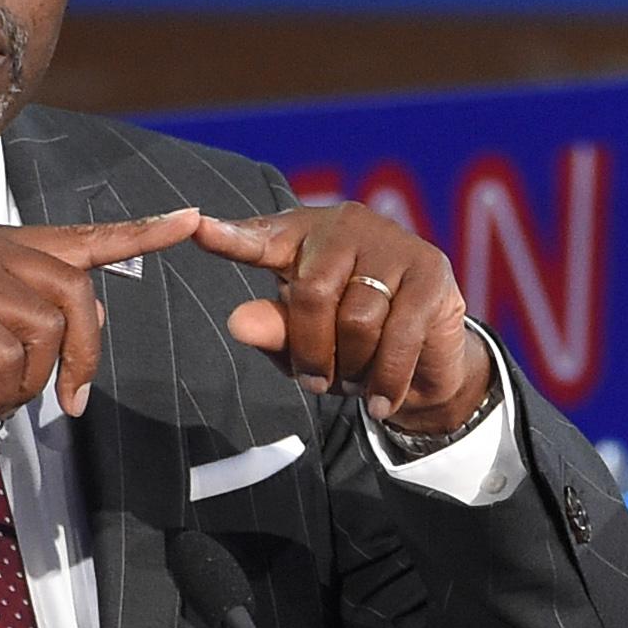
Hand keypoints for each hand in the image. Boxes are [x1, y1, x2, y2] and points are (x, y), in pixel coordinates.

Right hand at [0, 212, 199, 441]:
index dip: (137, 233)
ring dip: (30, 381)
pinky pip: (10, 354)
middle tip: (70, 401)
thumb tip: (91, 326)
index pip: (76, 237)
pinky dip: (0, 392)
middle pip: (75, 290)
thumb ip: (32, 322)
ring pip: (46, 326)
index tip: (190, 221)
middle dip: (85, 354)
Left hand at [190, 203, 491, 437]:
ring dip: (353, 368)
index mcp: (303, 235)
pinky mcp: (431, 272)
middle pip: (314, 293)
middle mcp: (348, 226)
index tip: (195, 228)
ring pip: (359, 319)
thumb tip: (238, 322)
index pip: (259, 237)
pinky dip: (385, 378)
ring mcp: (394, 244)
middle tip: (316, 384)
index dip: (230, 237)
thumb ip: (273, 330)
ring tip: (355, 383)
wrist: (426, 360)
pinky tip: (378, 401)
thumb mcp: (302, 341)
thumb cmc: (350, 342)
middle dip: (313, 351)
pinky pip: (400, 334)